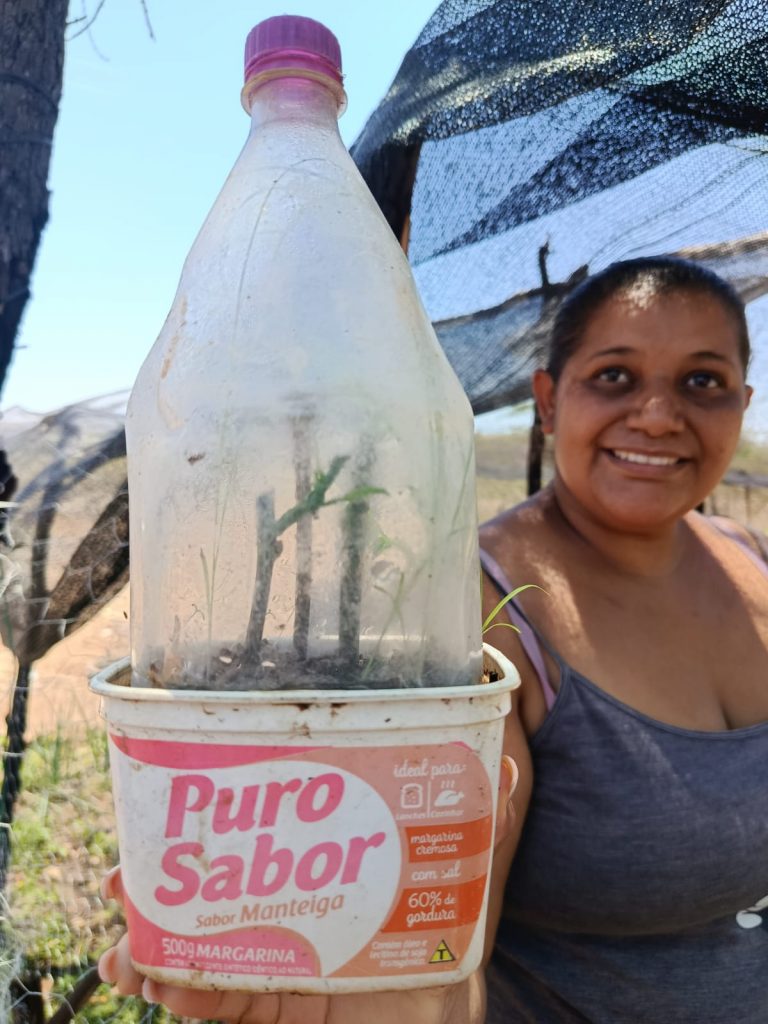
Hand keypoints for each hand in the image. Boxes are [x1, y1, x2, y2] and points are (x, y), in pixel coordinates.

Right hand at [99, 755, 517, 1022]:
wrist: (433, 1019)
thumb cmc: (438, 945)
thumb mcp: (454, 882)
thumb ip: (477, 830)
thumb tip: (503, 763)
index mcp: (317, 877)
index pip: (256, 845)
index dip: (214, 828)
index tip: (173, 803)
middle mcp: (284, 918)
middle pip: (212, 896)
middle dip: (164, 883)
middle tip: (129, 874)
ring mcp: (271, 969)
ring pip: (198, 953)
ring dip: (153, 944)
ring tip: (123, 938)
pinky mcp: (267, 1012)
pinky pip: (217, 1003)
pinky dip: (181, 993)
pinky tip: (149, 978)